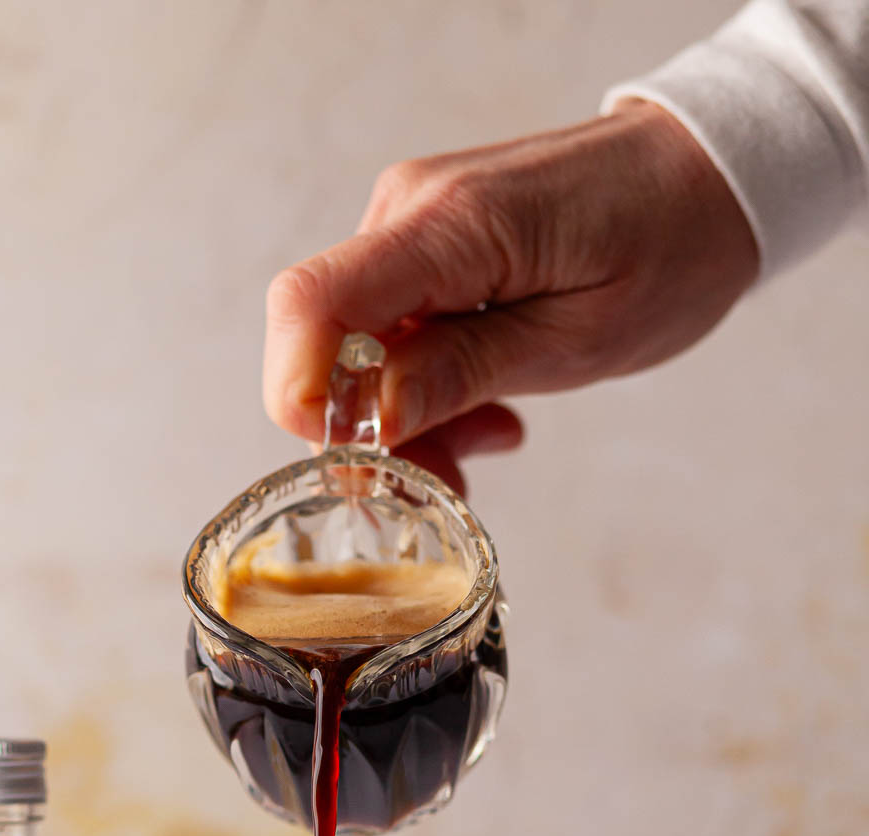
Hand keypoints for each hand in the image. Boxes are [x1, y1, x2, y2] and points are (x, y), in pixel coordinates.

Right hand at [263, 102, 758, 490]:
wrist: (705, 176)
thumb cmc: (666, 247)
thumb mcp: (577, 338)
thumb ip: (464, 370)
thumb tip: (373, 420)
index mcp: (450, 224)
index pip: (311, 307)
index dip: (305, 401)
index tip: (360, 467)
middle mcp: (408, 211)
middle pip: (322, 345)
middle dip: (367, 435)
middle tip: (448, 485)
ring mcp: (410, 224)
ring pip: (353, 352)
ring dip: (403, 422)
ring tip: (485, 445)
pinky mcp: (423, 244)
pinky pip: (387, 333)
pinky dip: (421, 390)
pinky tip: (483, 413)